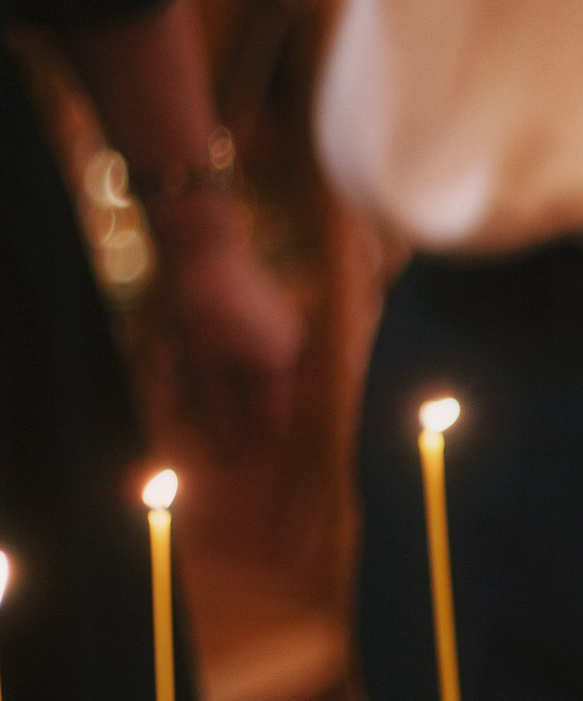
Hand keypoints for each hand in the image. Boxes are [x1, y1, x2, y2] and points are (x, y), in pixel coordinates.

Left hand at [155, 224, 303, 457]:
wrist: (200, 240)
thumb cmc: (198, 303)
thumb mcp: (200, 362)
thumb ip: (217, 406)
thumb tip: (227, 443)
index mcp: (276, 364)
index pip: (270, 421)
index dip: (245, 444)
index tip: (220, 460)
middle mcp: (288, 348)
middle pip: (259, 398)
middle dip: (222, 410)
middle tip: (185, 412)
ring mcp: (281, 327)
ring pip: (249, 373)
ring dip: (216, 383)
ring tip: (175, 376)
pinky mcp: (268, 310)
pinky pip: (247, 349)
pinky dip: (221, 360)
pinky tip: (188, 351)